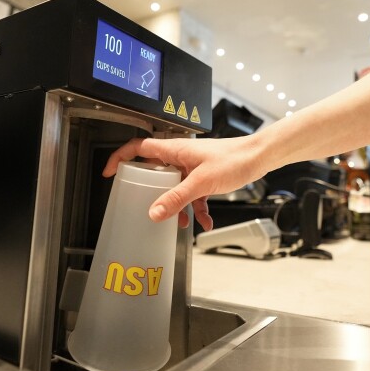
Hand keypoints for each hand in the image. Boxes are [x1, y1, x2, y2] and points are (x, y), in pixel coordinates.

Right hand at [103, 135, 267, 229]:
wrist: (259, 157)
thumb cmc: (234, 158)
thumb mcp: (201, 182)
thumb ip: (177, 198)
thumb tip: (154, 212)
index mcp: (173, 149)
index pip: (138, 148)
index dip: (120, 157)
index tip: (110, 172)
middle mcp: (180, 156)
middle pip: (155, 171)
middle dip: (151, 192)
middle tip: (143, 204)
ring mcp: (192, 166)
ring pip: (175, 187)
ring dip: (177, 205)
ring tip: (179, 222)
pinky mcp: (205, 176)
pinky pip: (193, 194)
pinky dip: (197, 208)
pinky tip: (204, 222)